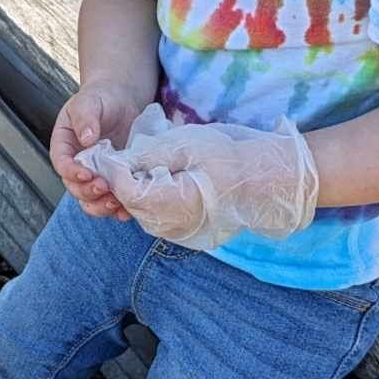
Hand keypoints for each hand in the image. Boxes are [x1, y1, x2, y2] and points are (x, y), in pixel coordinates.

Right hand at [49, 81, 147, 220]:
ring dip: (102, 206)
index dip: (71, 172)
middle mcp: (77, 165)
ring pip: (91, 200)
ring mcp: (96, 175)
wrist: (123, 101)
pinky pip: (112, 200)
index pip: (62, 164)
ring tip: (116, 203)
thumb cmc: (102, 98)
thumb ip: (86, 118)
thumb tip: (87, 138)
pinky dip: (119, 209)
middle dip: (88, 192)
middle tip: (104, 188)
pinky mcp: (114, 181)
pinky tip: (128, 210)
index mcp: (64, 146)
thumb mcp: (90, 101)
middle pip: (75, 187)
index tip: (86, 174)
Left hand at [75, 104, 319, 247]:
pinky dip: (152, 199)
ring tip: (144, 166)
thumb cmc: (230, 157)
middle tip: (123, 157)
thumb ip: (150, 155)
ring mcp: (179, 232)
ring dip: (137, 190)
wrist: (266, 179)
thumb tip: (120, 162)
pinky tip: (162, 181)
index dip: (116, 171)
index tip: (112, 152)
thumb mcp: (187, 145)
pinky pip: (158, 217)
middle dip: (123, 182)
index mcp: (172, 203)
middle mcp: (172, 225)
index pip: (127, 191)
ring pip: (143, 212)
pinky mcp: (186, 231)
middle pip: (132, 204)